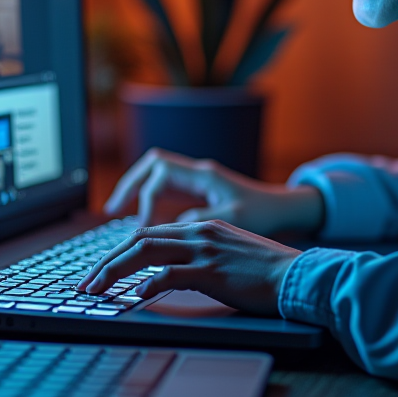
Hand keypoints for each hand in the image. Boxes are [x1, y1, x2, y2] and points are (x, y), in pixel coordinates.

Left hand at [77, 220, 300, 315]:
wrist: (298, 275)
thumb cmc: (267, 272)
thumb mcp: (228, 255)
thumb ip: (200, 257)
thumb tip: (169, 274)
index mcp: (201, 227)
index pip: (147, 234)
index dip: (118, 252)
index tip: (99, 271)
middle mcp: (199, 232)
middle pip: (138, 240)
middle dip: (105, 262)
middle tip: (85, 285)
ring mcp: (205, 250)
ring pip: (145, 253)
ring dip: (114, 272)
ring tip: (96, 291)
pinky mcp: (213, 271)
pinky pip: (171, 275)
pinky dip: (147, 284)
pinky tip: (134, 297)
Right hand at [104, 148, 323, 236]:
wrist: (287, 209)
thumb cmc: (265, 213)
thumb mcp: (235, 220)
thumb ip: (203, 221)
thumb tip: (173, 230)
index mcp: (205, 176)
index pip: (161, 176)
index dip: (146, 198)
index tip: (141, 224)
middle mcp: (199, 174)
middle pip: (152, 166)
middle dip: (129, 185)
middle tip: (110, 208)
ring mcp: (199, 182)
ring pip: (157, 175)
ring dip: (136, 190)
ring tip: (116, 212)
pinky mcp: (200, 193)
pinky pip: (166, 190)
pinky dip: (150, 201)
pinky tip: (143, 222)